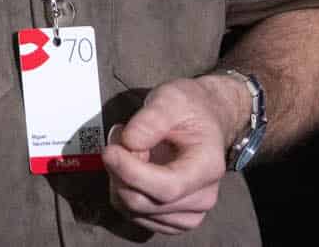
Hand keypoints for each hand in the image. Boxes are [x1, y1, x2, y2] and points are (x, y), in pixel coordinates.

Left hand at [102, 75, 248, 235]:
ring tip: (129, 147)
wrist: (203, 119)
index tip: (110, 152)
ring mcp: (188, 213)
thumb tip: (129, 142)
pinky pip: (133, 214)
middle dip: (120, 170)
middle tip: (119, 136)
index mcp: (208, 167)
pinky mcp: (171, 220)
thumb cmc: (190, 109)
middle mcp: (202, 197)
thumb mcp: (172, 98)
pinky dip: (123, 190)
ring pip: (133, 210)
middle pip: (144, 202)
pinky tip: (133, 167)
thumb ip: (151, 118)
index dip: (132, 173)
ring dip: (119, 179)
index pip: (167, 187)